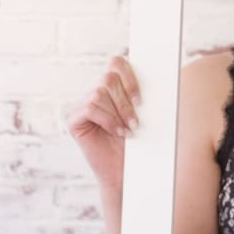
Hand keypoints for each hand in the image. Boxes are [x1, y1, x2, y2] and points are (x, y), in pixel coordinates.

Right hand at [66, 56, 140, 190]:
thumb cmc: (137, 142)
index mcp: (115, 87)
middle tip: (137, 121)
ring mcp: (83, 105)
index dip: (130, 76)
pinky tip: (117, 132)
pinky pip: (90, 108)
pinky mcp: (74, 119)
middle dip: (126, 100)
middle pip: (109, 79)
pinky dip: (107, 120)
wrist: (125, 170)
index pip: (117, 63)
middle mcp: (97, 93)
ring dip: (118, 112)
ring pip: (99, 93)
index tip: (142, 98)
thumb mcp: (144, 114)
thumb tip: (158, 76)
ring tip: (129, 129)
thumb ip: (142, 94)